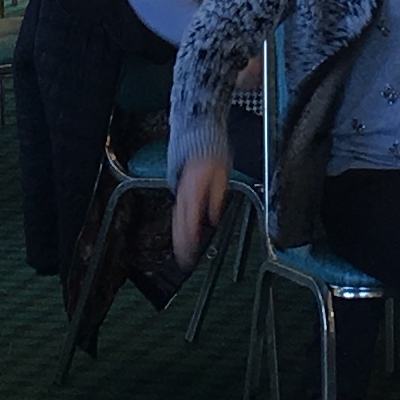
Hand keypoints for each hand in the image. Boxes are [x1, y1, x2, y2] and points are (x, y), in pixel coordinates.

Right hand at [169, 151, 232, 269]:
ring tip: (181, 254)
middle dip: (182, 244)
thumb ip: (217, 198)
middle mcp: (184, 194)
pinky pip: (177, 213)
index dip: (191, 238)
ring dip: (178, 238)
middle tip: (185, 262)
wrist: (198, 137)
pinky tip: (180, 236)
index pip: (191, 219)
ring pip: (176, 220)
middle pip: (180, 224)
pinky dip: (177, 227)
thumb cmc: (212, 156)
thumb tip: (214, 218)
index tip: (193, 252)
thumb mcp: (222, 176)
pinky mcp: (180, 192)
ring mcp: (180, 193)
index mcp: (194, 191)